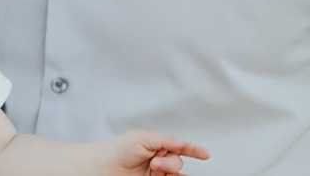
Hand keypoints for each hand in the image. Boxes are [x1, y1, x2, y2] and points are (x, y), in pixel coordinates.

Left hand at [92, 129, 210, 175]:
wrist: (103, 167)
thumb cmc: (118, 150)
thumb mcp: (143, 138)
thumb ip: (165, 140)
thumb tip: (181, 142)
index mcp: (156, 145)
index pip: (179, 146)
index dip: (194, 150)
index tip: (206, 154)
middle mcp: (158, 159)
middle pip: (177, 163)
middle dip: (170, 163)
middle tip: (155, 163)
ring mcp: (156, 174)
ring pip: (176, 175)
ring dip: (170, 171)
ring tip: (155, 169)